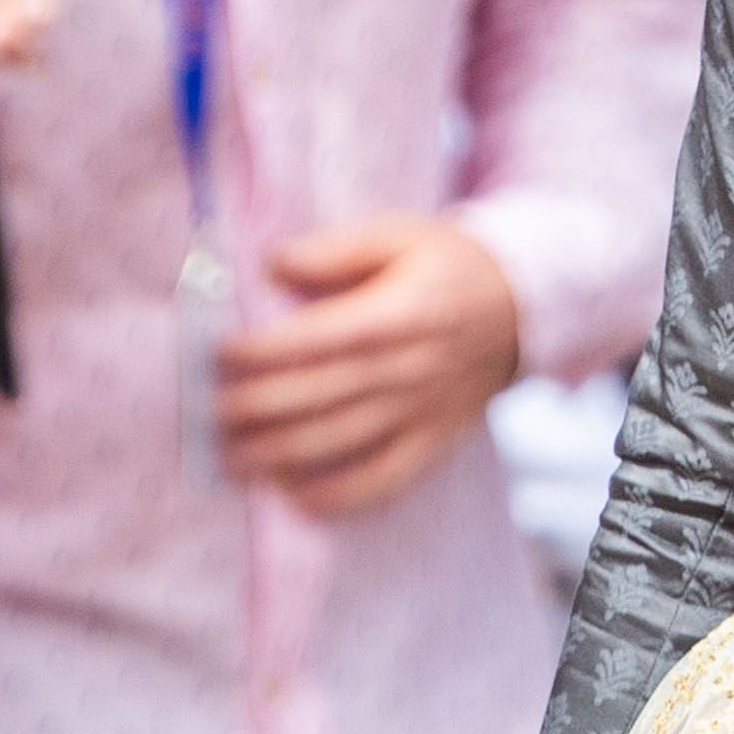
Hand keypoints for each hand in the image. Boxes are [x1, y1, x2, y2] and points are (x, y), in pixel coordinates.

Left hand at [212, 215, 521, 519]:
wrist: (526, 306)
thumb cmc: (450, 264)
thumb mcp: (399, 234)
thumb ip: (334, 249)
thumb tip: (271, 265)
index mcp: (398, 314)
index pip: (315, 340)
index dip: (260, 352)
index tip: (216, 355)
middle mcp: (408, 368)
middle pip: (318, 396)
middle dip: (254, 408)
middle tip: (207, 412)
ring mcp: (421, 412)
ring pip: (339, 442)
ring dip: (278, 455)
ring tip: (230, 458)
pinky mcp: (431, 441)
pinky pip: (382, 479)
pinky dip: (337, 497)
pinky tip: (292, 499)